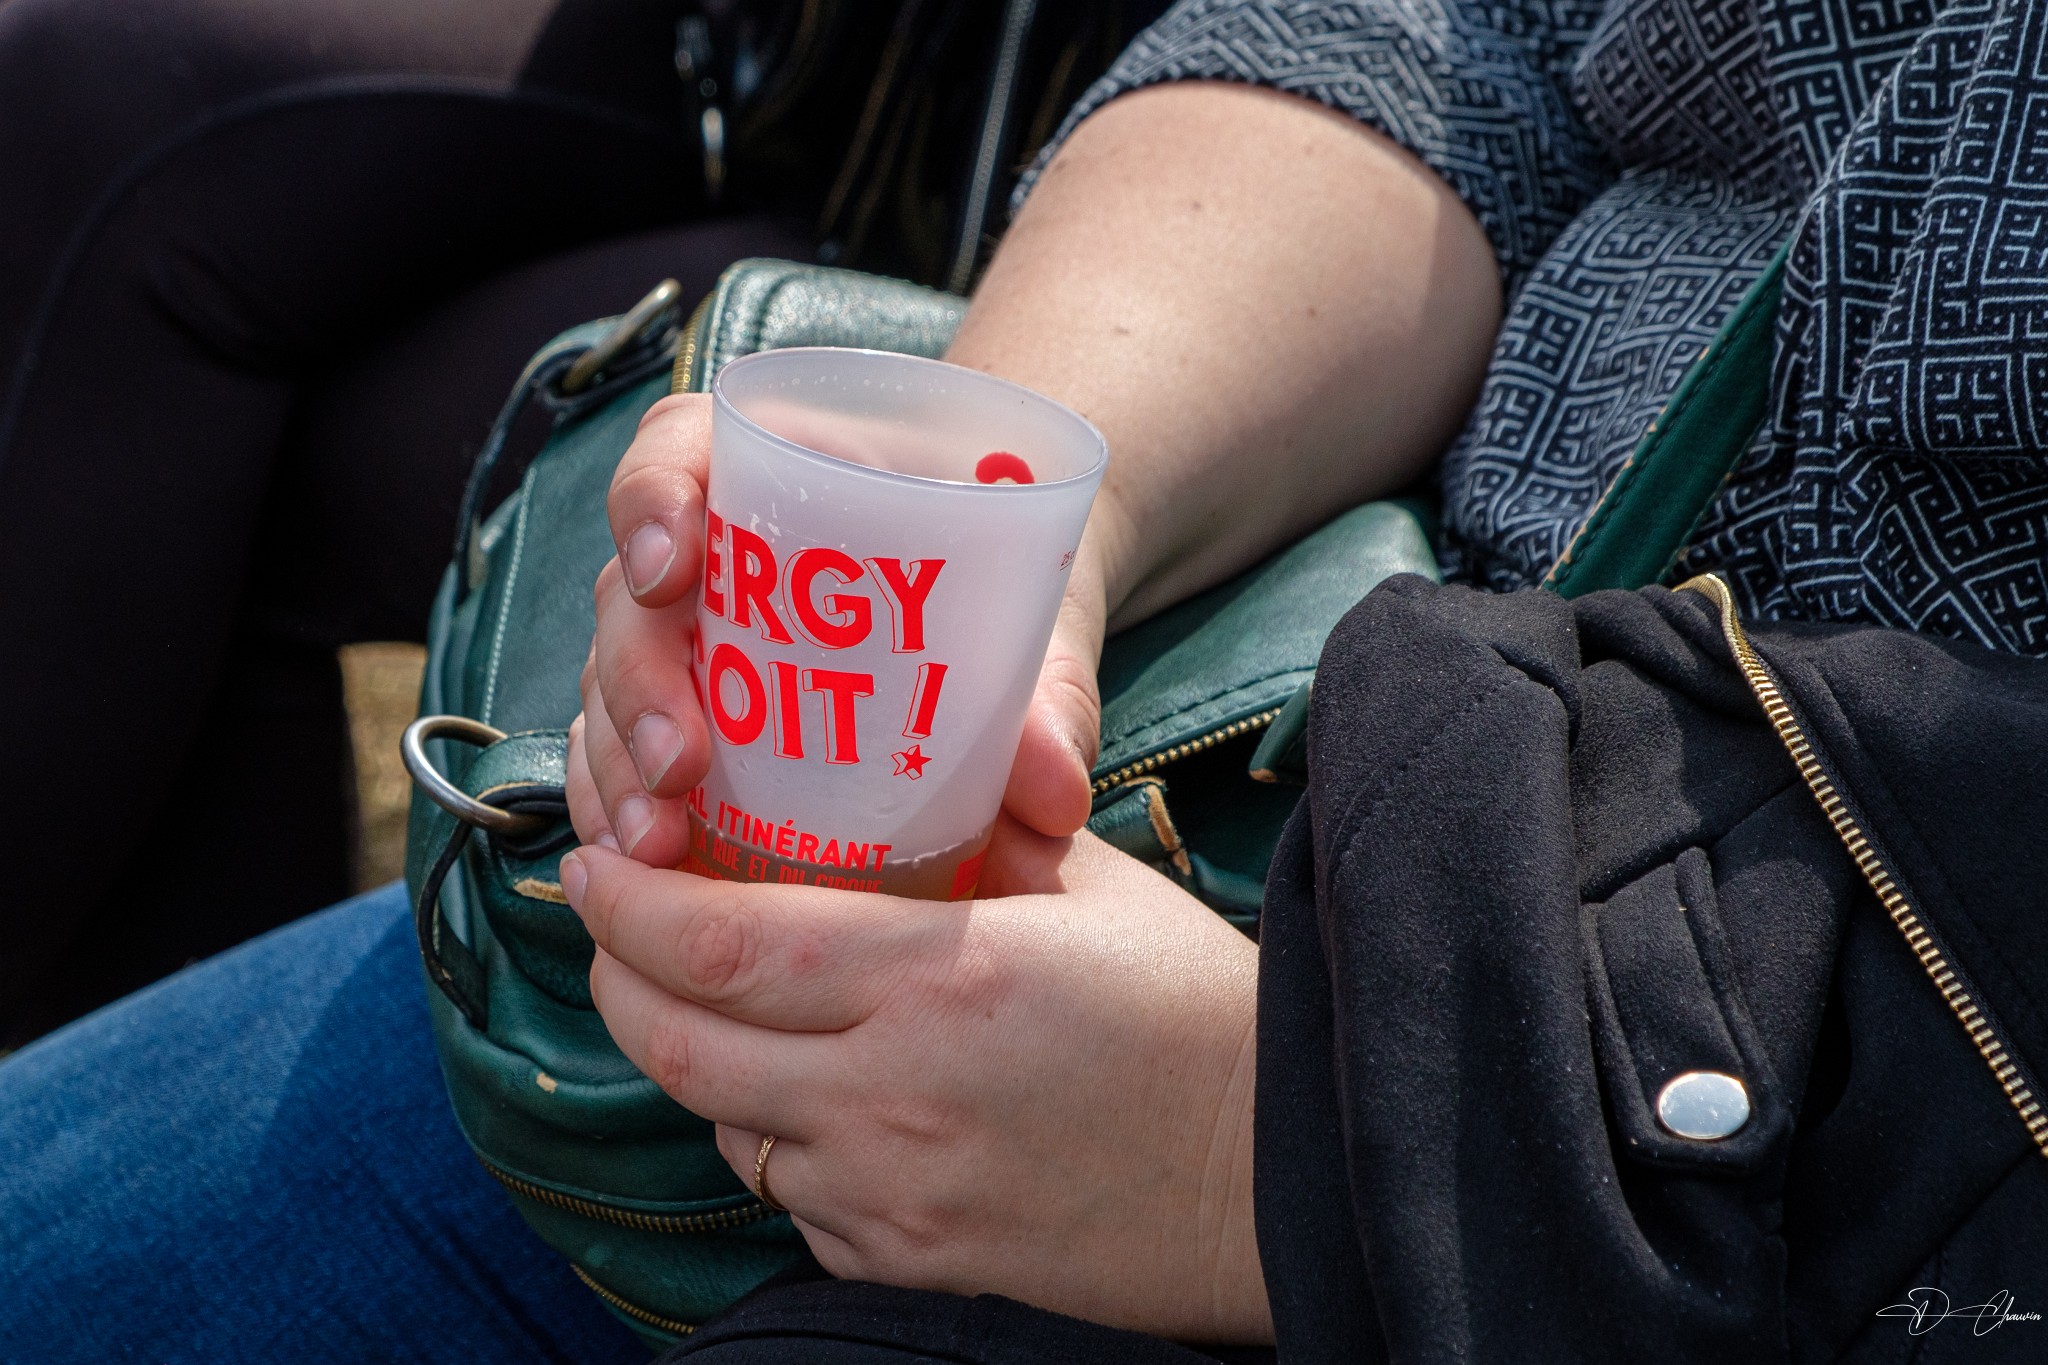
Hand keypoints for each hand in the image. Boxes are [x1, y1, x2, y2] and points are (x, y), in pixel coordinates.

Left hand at [556, 820, 1271, 1343]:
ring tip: (703, 1003)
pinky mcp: (908, 1259)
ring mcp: (894, 1191)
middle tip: (611, 928)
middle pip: (681, 1045)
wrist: (1275, 1177)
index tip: (594, 865)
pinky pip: (789, 1197)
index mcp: (940, 979)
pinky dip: (768, 1136)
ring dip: (690, 1059)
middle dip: (616, 979)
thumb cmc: (1197, 1016)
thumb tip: (912, 791)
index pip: (720, 945)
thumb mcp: (1095, 889)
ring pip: (724, 1125)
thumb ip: (986, 837)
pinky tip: (804, 1093)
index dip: (627, 904)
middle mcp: (893, 1094)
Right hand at [567, 393, 1109, 860]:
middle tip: (679, 766)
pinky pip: (614, 756)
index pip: (674, 453)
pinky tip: (644, 865)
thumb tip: (1054, 801)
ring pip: (607, 687)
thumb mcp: (1032, 626)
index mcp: (774, 474)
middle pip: (627, 597)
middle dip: (636, 685)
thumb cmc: (999, 591)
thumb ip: (1049, 700)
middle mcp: (703, 551)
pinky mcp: (676, 720)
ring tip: (655, 844)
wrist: (1000, 627)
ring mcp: (678, 639)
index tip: (670, 574)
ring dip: (614, 767)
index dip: (650, 502)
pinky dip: (617, 809)